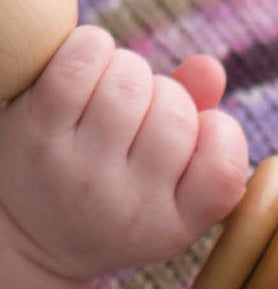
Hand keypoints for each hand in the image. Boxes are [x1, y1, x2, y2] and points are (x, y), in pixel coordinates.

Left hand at [0, 26, 248, 284]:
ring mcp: (83, 172)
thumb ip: (201, 135)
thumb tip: (211, 68)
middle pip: (176, 113)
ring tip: (114, 89)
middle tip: (145, 111)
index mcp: (176, 226)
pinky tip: (90, 63)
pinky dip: (91, 48)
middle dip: (167, 94)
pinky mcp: (40, 133)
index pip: (224, 167)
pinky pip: (79, 65)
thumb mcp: (166, 192)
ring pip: (130, 81)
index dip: (221, 132)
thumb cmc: (114, 202)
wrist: (34, 234)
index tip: (199, 131)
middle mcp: (132, 207)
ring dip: (127, 68)